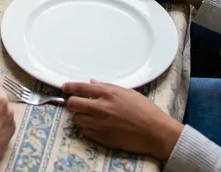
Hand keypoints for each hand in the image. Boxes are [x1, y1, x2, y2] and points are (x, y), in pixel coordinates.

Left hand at [62, 80, 182, 160]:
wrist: (156, 132)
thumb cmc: (144, 110)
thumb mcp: (126, 92)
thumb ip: (106, 87)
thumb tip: (92, 82)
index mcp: (107, 94)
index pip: (80, 88)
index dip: (69, 87)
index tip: (64, 88)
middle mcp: (101, 108)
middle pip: (73, 104)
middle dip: (72, 103)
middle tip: (76, 104)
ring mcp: (101, 124)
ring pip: (77, 120)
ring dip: (80, 117)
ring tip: (88, 116)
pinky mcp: (103, 138)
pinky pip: (86, 133)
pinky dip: (87, 129)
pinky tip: (95, 126)